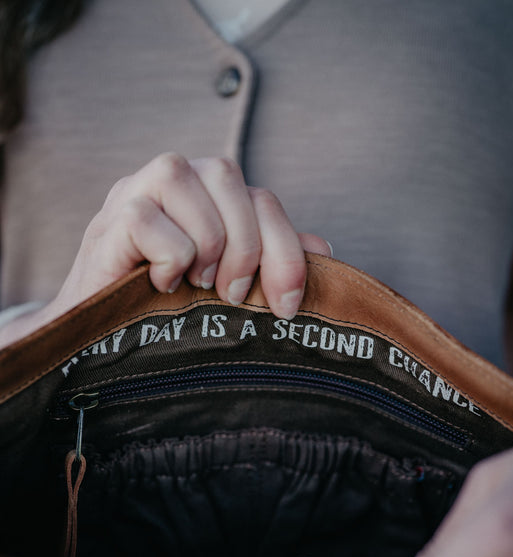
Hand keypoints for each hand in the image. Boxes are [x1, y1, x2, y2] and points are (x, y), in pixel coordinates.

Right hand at [53, 152, 329, 315]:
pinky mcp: (108, 218)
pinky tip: (160, 284)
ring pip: (184, 179)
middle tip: (235, 294)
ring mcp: (134, 192)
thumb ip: (270, 262)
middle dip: (246, 244)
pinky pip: (148, 219)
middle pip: (228, 176)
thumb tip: (323, 250)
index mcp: (207, 195)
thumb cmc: (166, 309)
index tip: (285, 304)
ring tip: (195, 283)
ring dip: (204, 243)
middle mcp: (172, 181)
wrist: (102, 337)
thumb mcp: (227, 285)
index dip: (284, 248)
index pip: (260, 197)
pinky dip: (168, 259)